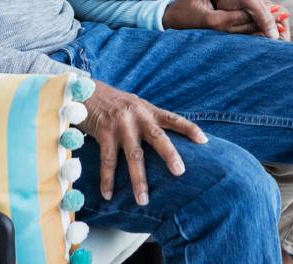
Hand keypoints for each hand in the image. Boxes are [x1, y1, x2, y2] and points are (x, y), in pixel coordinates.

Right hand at [79, 81, 206, 204]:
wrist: (87, 91)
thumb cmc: (116, 103)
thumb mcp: (137, 106)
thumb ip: (150, 120)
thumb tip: (167, 142)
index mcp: (149, 110)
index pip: (173, 119)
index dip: (189, 129)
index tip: (204, 141)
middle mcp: (137, 116)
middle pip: (157, 137)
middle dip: (169, 155)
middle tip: (180, 172)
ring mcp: (120, 125)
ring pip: (133, 155)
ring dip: (138, 179)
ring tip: (143, 200)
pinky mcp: (104, 133)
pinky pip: (108, 160)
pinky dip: (107, 180)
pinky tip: (108, 195)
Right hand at [162, 0, 285, 37]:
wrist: (171, 21)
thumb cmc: (184, 5)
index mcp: (216, 20)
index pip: (244, 16)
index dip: (261, 14)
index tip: (277, 10)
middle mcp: (221, 31)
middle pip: (249, 28)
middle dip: (267, 24)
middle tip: (286, 20)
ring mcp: (221, 37)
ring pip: (247, 35)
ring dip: (263, 31)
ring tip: (282, 28)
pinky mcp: (221, 38)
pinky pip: (241, 38)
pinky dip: (254, 36)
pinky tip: (267, 33)